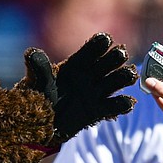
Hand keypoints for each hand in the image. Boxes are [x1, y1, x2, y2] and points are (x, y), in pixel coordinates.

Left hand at [18, 34, 137, 141]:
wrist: (39, 123)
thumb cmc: (36, 97)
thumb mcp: (35, 83)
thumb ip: (38, 69)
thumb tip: (32, 52)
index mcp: (76, 64)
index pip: (90, 50)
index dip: (98, 44)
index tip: (106, 39)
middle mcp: (89, 76)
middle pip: (108, 63)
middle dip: (115, 58)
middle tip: (120, 55)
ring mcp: (96, 92)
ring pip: (116, 81)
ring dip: (124, 76)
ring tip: (129, 75)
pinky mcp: (98, 110)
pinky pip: (114, 106)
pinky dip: (123, 104)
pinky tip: (127, 102)